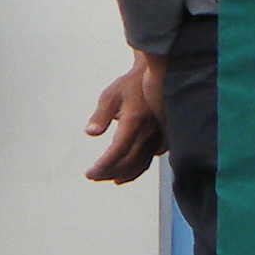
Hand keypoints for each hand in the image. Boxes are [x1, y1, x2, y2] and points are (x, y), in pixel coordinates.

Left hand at [84, 52, 167, 182]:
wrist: (158, 76)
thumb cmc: (131, 84)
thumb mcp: (110, 95)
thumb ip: (100, 115)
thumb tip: (91, 132)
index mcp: (134, 121)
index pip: (117, 151)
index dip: (104, 166)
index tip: (90, 173)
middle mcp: (148, 132)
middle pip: (129, 162)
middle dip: (110, 173)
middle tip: (94, 176)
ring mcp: (158, 136)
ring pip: (142, 163)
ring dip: (125, 174)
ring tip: (111, 179)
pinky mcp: (164, 137)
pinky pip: (152, 157)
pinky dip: (139, 167)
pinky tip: (130, 170)